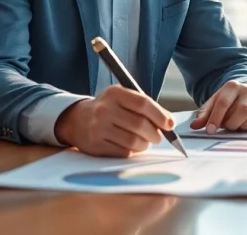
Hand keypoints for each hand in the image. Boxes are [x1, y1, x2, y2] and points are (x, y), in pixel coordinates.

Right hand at [55, 86, 174, 156]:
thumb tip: (169, 122)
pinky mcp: (95, 145)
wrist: (77, 119)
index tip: (170, 124)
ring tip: (144, 141)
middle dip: (155, 134)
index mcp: (115, 93)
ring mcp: (98, 128)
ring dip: (144, 144)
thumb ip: (145, 106)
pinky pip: (123, 152)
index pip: (142, 103)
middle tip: (158, 137)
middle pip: (140, 125)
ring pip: (133, 141)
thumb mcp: (122, 98)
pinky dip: (132, 151)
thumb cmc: (109, 108)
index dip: (160, 115)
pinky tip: (130, 146)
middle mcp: (104, 109)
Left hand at [190, 80, 246, 133]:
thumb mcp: (215, 102)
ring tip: (237, 125)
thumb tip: (194, 126)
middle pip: (241, 111)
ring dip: (242, 127)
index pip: (223, 103)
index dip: (216, 118)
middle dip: (231, 124)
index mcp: (232, 86)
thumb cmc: (229, 100)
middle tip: (227, 127)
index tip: (210, 131)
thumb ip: (204, 114)